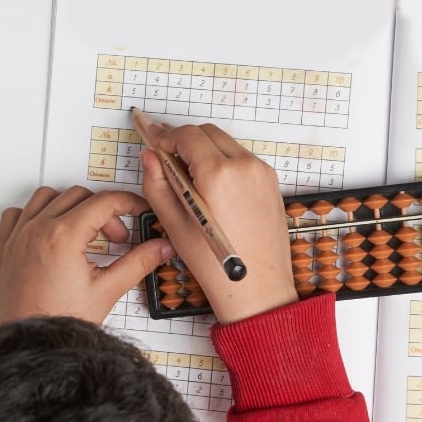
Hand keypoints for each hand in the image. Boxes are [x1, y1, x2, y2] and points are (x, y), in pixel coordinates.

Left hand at [0, 186, 173, 324]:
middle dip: (104, 212)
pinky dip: (35, 214)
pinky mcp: (6, 248)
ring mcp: (19, 236)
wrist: (31, 345)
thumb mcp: (107, 291)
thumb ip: (138, 263)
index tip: (138, 211)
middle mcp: (38, 230)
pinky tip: (50, 231)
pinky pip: (17, 213)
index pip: (104, 202)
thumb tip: (160, 248)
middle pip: (79, 196)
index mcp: (64, 236)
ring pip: (47, 197)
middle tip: (117, 237)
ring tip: (84, 230)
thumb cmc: (60, 322)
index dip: (128, 203)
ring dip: (70, 206)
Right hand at [139, 123, 296, 323]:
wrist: (258, 288)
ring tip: (186, 174)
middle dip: (183, 139)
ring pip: (226, 144)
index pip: (186, 135)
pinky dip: (223, 161)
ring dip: (204, 149)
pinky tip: (209, 185)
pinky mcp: (271, 183)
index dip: (163, 134)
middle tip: (164, 156)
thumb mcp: (175, 223)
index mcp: (220, 173)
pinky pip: (241, 159)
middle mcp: (245, 166)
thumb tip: (151, 157)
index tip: (150, 135)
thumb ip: (158, 183)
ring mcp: (262, 173)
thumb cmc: (217, 264)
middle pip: (207, 133)